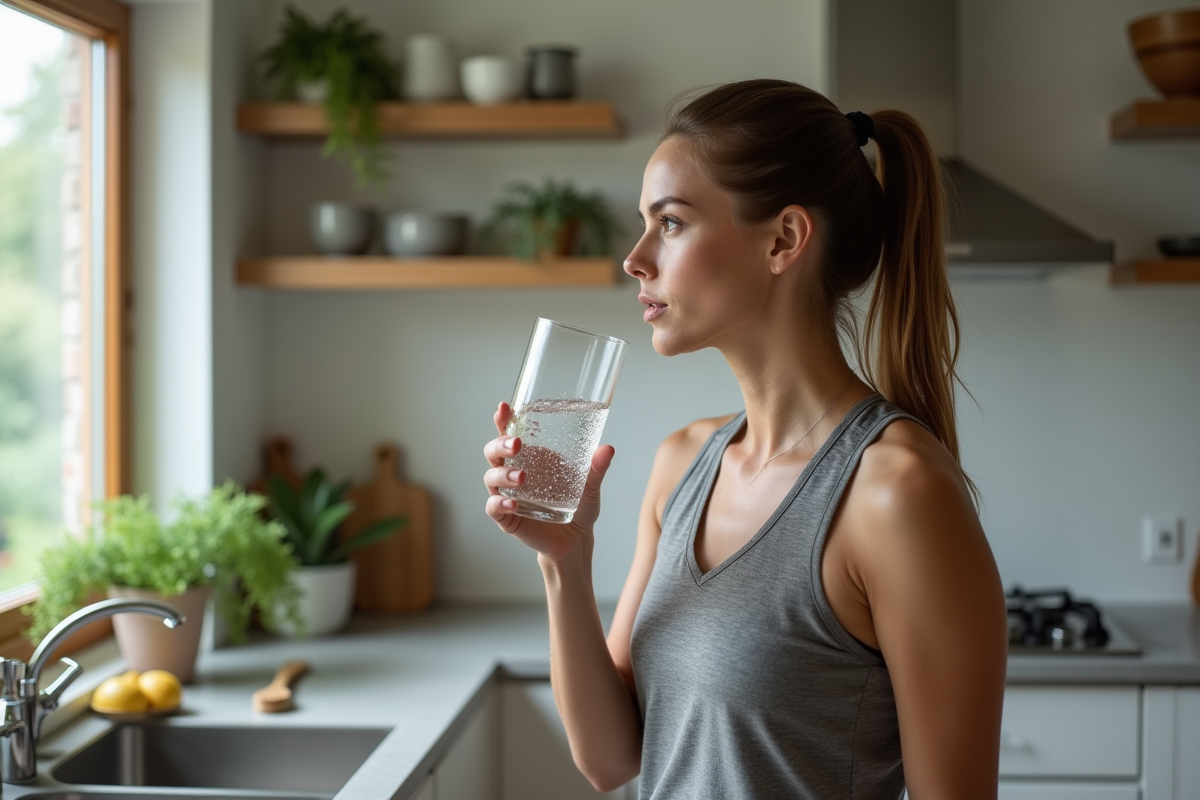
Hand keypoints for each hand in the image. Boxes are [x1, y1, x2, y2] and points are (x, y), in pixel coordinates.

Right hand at [483, 401, 614, 563]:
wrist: (576, 540)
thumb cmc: (578, 506)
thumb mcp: (590, 486)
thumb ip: (596, 468)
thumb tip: (608, 449)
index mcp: (530, 458)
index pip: (509, 434)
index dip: (503, 420)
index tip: (504, 407)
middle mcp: (512, 473)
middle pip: (493, 452)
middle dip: (500, 444)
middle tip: (517, 444)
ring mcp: (507, 495)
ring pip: (491, 478)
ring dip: (502, 474)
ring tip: (521, 477)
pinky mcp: (507, 518)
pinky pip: (493, 508)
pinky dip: (498, 504)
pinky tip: (512, 504)